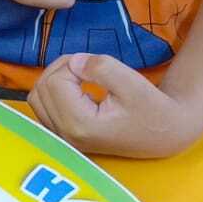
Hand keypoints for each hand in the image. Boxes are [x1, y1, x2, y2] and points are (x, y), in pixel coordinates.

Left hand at [28, 53, 202, 158]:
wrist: (165, 133)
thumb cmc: (152, 108)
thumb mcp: (132, 82)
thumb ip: (100, 67)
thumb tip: (74, 61)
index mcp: (80, 125)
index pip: (55, 81)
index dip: (73, 65)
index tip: (97, 68)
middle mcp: (66, 136)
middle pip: (42, 88)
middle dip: (62, 69)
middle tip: (89, 67)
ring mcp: (63, 139)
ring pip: (36, 98)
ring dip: (55, 79)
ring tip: (82, 76)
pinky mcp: (64, 137)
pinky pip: (42, 108)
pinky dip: (53, 92)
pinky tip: (76, 89)